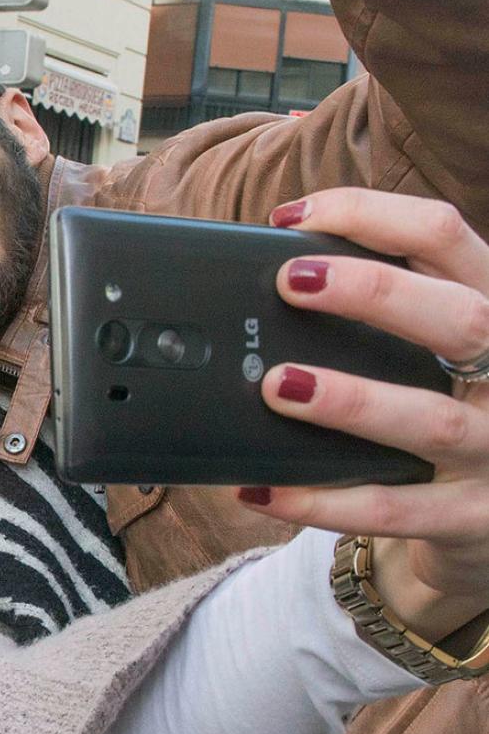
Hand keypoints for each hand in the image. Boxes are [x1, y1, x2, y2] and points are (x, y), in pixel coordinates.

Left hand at [239, 189, 488, 639]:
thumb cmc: (447, 409)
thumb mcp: (433, 350)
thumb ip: (379, 313)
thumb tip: (271, 277)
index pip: (448, 238)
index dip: (373, 216)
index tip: (293, 218)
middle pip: (461, 319)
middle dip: (375, 294)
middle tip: (289, 282)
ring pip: (433, 421)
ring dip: (352, 401)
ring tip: (277, 386)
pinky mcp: (474, 518)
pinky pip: (396, 510)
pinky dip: (324, 501)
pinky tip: (264, 488)